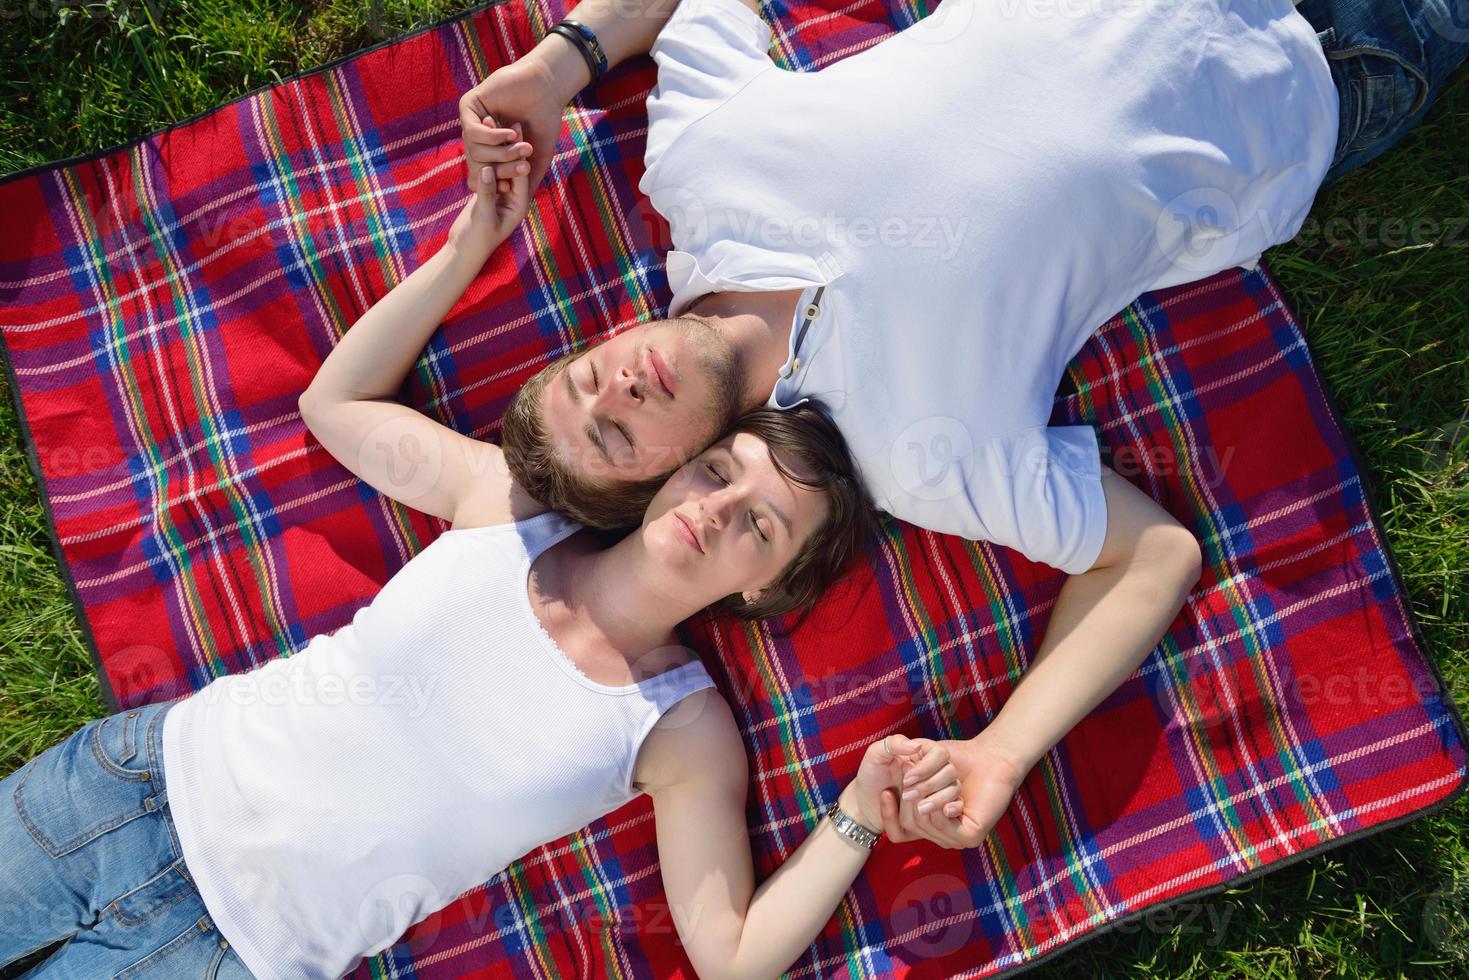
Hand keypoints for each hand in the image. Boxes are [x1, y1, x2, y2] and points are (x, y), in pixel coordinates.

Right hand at [448, 124, 531, 252]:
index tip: (516, 128)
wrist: (463, 253)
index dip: (518, 150)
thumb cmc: (476, 241)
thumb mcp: (483, 217)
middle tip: (509, 118)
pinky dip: (484, 155)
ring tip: (492, 122)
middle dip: (510, 144)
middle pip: (513, 166)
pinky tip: (479, 137)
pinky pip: (488, 171)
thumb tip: (486, 170)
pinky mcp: (488, 193)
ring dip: (496, 146)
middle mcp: (513, 198)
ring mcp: (501, 194)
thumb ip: (486, 194)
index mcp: (519, 204)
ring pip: (500, 166)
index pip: (521, 173)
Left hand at [458, 52, 565, 193]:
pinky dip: (493, 137)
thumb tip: (520, 205)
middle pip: (478, 167)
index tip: (511, 186)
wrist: (546, 88)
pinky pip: (472, 133)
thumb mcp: (538, 158)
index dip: (496, 184)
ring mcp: (471, 122)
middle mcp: (477, 137)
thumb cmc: (545, 121)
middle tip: (524, 167)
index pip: (483, 176)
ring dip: (502, 153)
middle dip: (502, 170)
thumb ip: (527, 179)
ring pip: (475, 152)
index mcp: (490, 150)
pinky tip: (510, 133)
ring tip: (523, 146)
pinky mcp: (468, 106)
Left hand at [844, 734, 962, 837]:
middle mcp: (935, 773)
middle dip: (927, 787)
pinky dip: (932, 818)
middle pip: (950, 775)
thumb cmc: (870, 777)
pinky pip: (946, 816)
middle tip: (906, 794)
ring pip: (951, 796)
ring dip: (931, 802)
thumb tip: (917, 746)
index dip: (927, 768)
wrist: (863, 805)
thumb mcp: (875, 755)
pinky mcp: (935, 813)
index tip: (906, 779)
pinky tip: (914, 816)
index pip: (941, 755)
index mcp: (923, 755)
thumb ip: (894, 744)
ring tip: (905, 803)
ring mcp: (937, 793)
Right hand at [877, 736, 1028, 848]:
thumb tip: (884, 794)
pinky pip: (943, 825)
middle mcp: (941, 834)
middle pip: (910, 825)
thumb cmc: (956, 758)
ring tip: (931, 782)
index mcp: (929, 823)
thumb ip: (905, 779)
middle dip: (909, 799)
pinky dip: (941, 806)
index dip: (887, 816)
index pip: (898, 833)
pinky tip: (950, 796)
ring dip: (927, 796)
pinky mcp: (971, 837)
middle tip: (910, 777)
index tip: (885, 793)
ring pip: (925, 823)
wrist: (989, 757)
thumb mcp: (922, 765)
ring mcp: (956, 838)